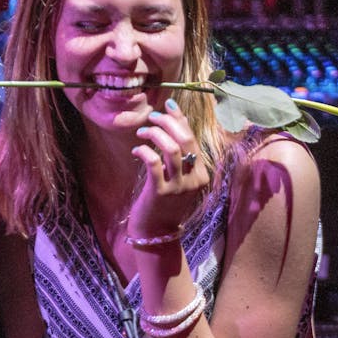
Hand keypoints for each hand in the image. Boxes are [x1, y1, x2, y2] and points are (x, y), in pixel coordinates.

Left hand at [126, 98, 209, 236]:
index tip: (168, 104)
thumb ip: (180, 157)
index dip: (180, 119)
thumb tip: (177, 125)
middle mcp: (194, 179)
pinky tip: (136, 149)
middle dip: (167, 122)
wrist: (157, 232)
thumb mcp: (178, 179)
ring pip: (172, 149)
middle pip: (185, 140)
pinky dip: (144, 151)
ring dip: (155, 134)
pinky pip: (154, 163)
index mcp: (201, 173)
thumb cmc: (164, 203)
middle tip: (152, 117)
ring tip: (142, 132)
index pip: (193, 139)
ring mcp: (179, 186)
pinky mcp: (161, 192)